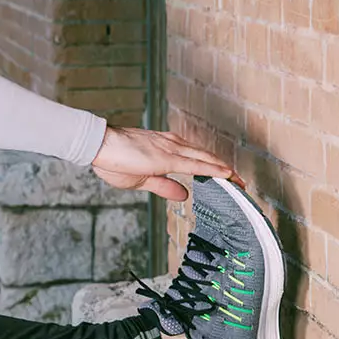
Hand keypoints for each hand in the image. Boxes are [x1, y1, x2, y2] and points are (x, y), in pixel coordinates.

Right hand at [90, 126, 243, 201]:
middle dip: (224, 169)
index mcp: (164, 149)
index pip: (195, 158)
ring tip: (239, 180)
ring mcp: (170, 149)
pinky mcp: (167, 158)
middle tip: (240, 181)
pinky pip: (197, 164)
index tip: (226, 177)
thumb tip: (184, 194)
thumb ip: (164, 186)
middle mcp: (171, 145)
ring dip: (224, 169)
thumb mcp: (141, 179)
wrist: (97, 145)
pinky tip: (228, 174)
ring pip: (206, 159)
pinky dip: (214, 169)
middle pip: (205, 157)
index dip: (212, 167)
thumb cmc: (112, 159)